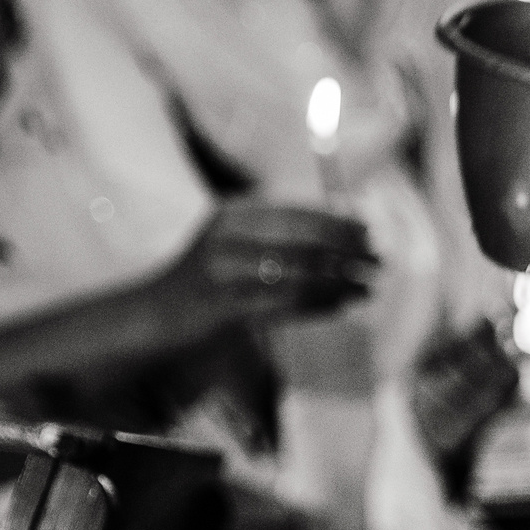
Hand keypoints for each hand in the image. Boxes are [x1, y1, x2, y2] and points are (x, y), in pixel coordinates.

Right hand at [154, 200, 376, 336]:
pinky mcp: (224, 309)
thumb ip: (278, 233)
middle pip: (304, 241)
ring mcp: (223, 273)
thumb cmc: (204, 281)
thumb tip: (343, 226)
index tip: (370, 231)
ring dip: (342, 280)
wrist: (150, 318)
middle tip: (380, 260)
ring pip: (300, 274)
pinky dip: (321, 303)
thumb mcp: (235, 243)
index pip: (298, 212)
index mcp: (231, 214)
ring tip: (370, 286)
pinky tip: (343, 304)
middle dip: (349, 250)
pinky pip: (286, 304)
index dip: (339, 221)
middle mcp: (226, 237)